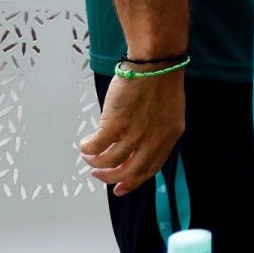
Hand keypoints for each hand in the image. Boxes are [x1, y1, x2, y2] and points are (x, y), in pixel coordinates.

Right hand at [79, 69, 184, 195]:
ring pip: (110, 161)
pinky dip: (87, 149)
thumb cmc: (160, 81)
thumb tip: (136, 147)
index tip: (120, 189)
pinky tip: (84, 143)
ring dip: (95, 162)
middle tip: (97, 175)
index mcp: (169, 137)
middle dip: (110, 177)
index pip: (151, 169)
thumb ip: (157, 132)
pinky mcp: (115, 125)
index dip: (133, 182)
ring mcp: (134, 134)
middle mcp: (153, 140)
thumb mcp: (169, 113)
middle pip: (129, 171)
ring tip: (89, 157)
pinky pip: (96, 147)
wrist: (155, 63)